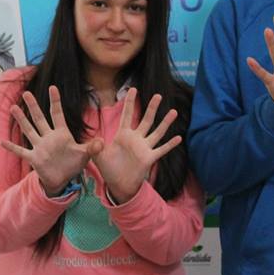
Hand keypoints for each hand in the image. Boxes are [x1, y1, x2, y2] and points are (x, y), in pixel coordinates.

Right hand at [1, 86, 103, 196]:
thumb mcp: (85, 155)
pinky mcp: (34, 158)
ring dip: (21, 120)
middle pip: (39, 118)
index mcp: (62, 134)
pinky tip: (2, 141)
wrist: (63, 179)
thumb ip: (92, 147)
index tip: (53, 87)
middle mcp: (48, 137)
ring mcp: (39, 147)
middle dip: (33, 106)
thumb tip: (102, 141)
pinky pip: (21, 151)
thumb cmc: (73, 163)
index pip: (57, 114)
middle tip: (26, 93)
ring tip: (13, 108)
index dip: (55, 101)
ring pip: (29, 130)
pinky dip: (12, 147)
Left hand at [92, 89, 181, 203]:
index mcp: (123, 135)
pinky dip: (170, 144)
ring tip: (173, 112)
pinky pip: (161, 149)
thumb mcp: (98, 156)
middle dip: (152, 108)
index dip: (130, 103)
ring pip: (157, 132)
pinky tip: (178, 137)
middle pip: (146, 120)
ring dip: (165, 123)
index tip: (133, 89)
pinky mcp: (150, 158)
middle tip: (158, 95)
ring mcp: (144, 148)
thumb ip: (95, 147)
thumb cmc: (108, 169)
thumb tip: (96, 139)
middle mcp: (136, 139)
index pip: (127, 115)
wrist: (118, 185)